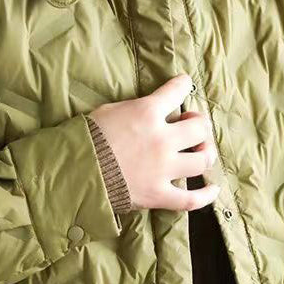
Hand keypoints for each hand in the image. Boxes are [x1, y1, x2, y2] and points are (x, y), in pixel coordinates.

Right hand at [90, 73, 220, 211]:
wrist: (71, 172)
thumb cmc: (85, 138)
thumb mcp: (110, 111)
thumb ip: (137, 110)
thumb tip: (152, 111)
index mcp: (147, 112)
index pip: (177, 91)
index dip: (183, 86)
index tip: (184, 85)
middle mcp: (161, 139)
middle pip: (199, 129)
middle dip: (199, 125)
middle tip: (192, 127)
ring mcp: (162, 169)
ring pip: (201, 160)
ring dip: (205, 154)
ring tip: (201, 152)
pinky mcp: (157, 194)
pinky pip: (191, 199)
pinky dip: (206, 195)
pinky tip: (212, 188)